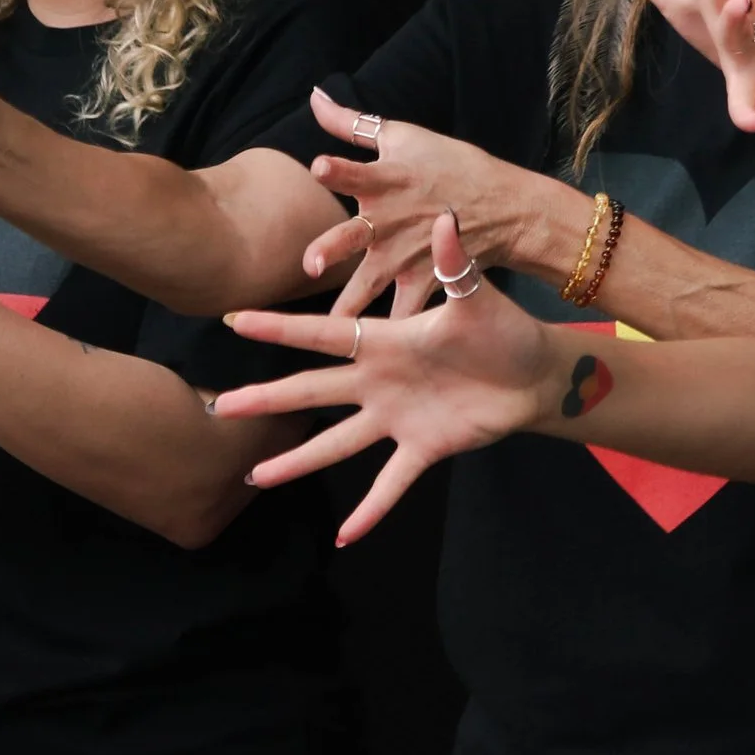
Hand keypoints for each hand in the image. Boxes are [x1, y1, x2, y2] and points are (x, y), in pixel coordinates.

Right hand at [212, 214, 555, 544]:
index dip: (280, 327)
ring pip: (337, 444)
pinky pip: (391, 485)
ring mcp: (397, 419)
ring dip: (297, 460)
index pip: (323, 334)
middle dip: (266, 399)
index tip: (234, 319)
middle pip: (313, 391)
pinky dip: (370, 511)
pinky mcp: (423, 448)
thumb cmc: (503, 330)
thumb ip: (454, 265)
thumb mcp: (477, 297)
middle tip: (220, 408)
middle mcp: (380, 382)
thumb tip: (446, 217)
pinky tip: (345, 536)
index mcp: (386, 342)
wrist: (535, 373)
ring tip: (256, 477)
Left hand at [299, 89, 551, 319]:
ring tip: (328, 327)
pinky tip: (373, 361)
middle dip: (334, 247)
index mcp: (386, 180)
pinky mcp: (426, 280)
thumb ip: (352, 124)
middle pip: (357, 234)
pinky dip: (393, 333)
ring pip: (371, 283)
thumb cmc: (448, 166)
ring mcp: (408, 253)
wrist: (505, 205)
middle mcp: (391, 218)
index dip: (340, 169)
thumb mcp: (403, 137)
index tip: (319, 166)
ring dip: (350, 302)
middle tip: (311, 263)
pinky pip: (404, 310)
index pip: (358, 170)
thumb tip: (314, 96)